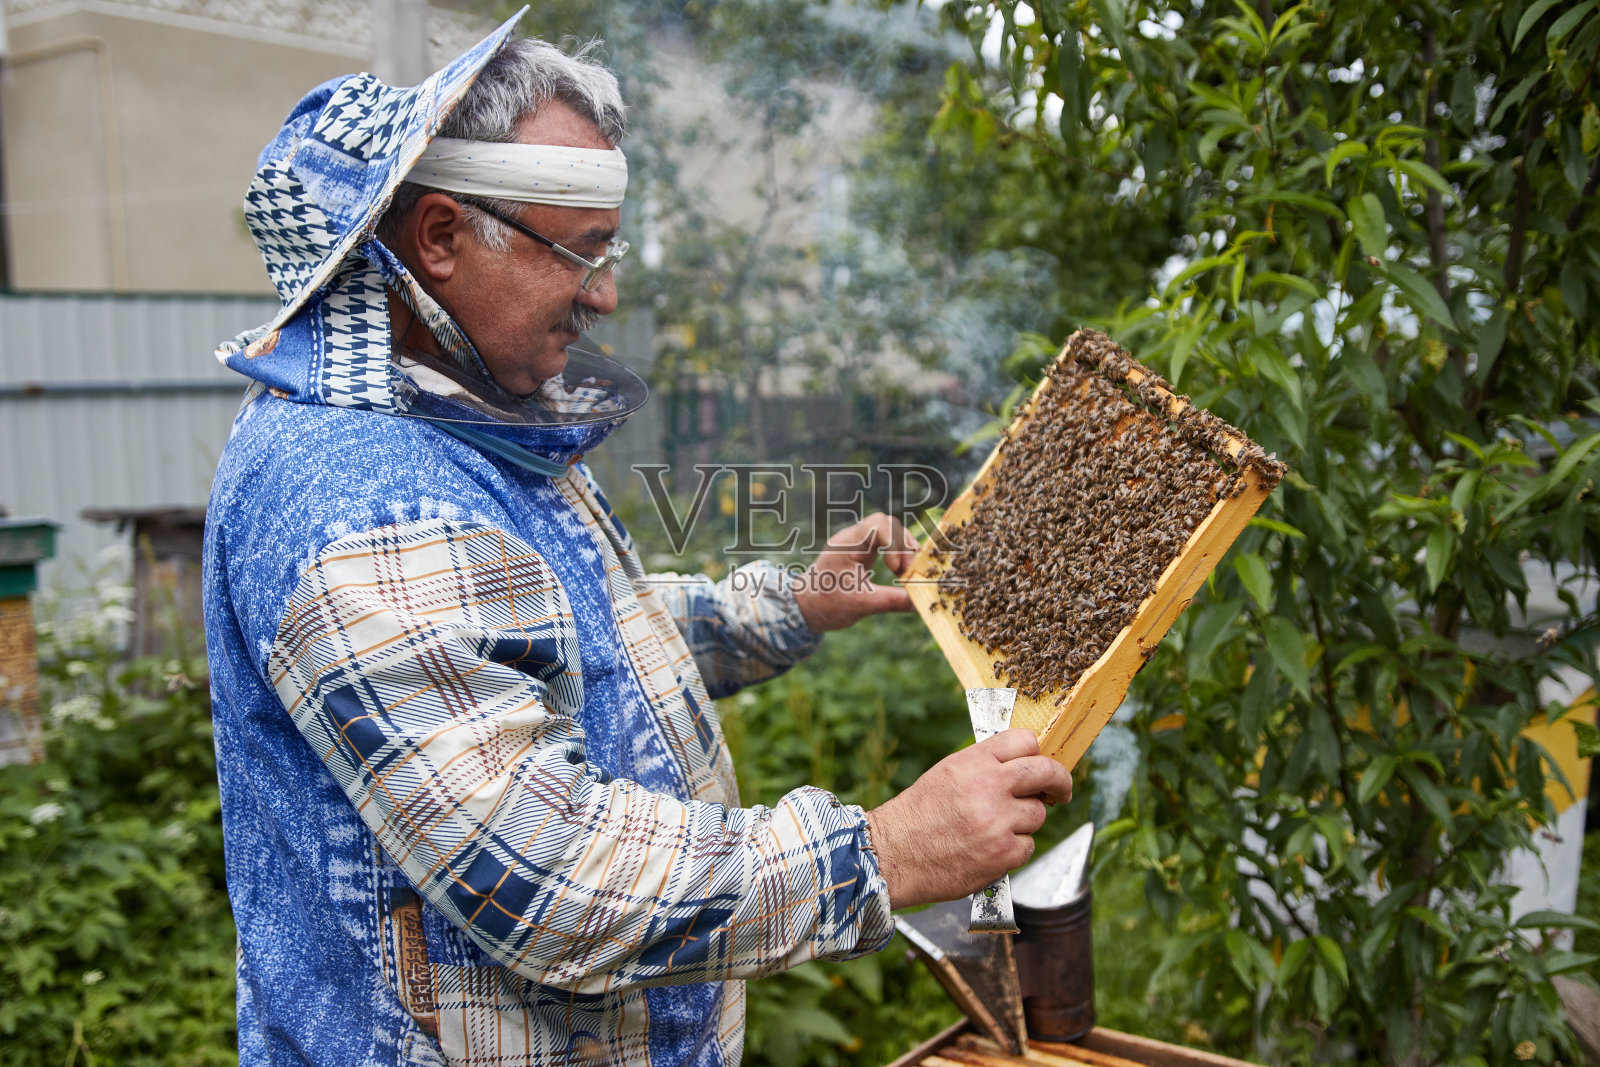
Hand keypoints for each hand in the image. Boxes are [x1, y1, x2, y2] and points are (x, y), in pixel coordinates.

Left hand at [792, 513, 918, 631]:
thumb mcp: (860, 605)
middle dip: (903, 545)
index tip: (895, 568)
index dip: (894, 542)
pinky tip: (901, 572)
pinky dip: (898, 555)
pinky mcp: (864, 552)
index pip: (878, 524)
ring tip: (905, 573)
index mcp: (846, 544)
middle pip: (887, 524)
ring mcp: (859, 544)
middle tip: (907, 572)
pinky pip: (887, 543)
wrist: (806, 608)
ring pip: (890, 532)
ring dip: (903, 550)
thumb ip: (891, 601)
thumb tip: (919, 602)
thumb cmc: (826, 604)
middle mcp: (853, 538)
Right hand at [865, 729, 1071, 909]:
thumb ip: (984, 766)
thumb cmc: (917, 816)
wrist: (894, 854)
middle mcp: (989, 786)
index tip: (1043, 765)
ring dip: (1023, 822)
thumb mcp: (948, 774)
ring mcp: (998, 821)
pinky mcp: (1003, 853)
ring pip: (1037, 815)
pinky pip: (1027, 846)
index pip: (1024, 741)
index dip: (1037, 753)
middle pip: (1045, 772)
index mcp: (973, 762)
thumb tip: (1023, 767)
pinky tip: (988, 850)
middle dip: (1060, 781)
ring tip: (994, 829)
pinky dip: (1013, 850)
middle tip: (1061, 791)